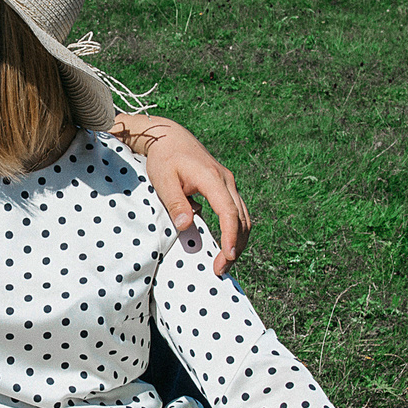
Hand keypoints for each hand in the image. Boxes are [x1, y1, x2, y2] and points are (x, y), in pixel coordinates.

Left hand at [135, 122, 249, 273]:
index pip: (229, 212)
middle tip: (221, 270)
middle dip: (236, 246)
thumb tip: (186, 225)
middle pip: (242, 218)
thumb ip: (175, 202)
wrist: (170, 137)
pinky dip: (236, 231)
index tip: (227, 256)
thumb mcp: (163, 180)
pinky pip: (237, 212)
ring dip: (238, 241)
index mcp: (212, 179)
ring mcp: (228, 184)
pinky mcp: (225, 187)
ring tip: (224, 263)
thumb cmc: (165, 158)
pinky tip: (226, 246)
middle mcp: (226, 181)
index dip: (230, 236)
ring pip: (244, 217)